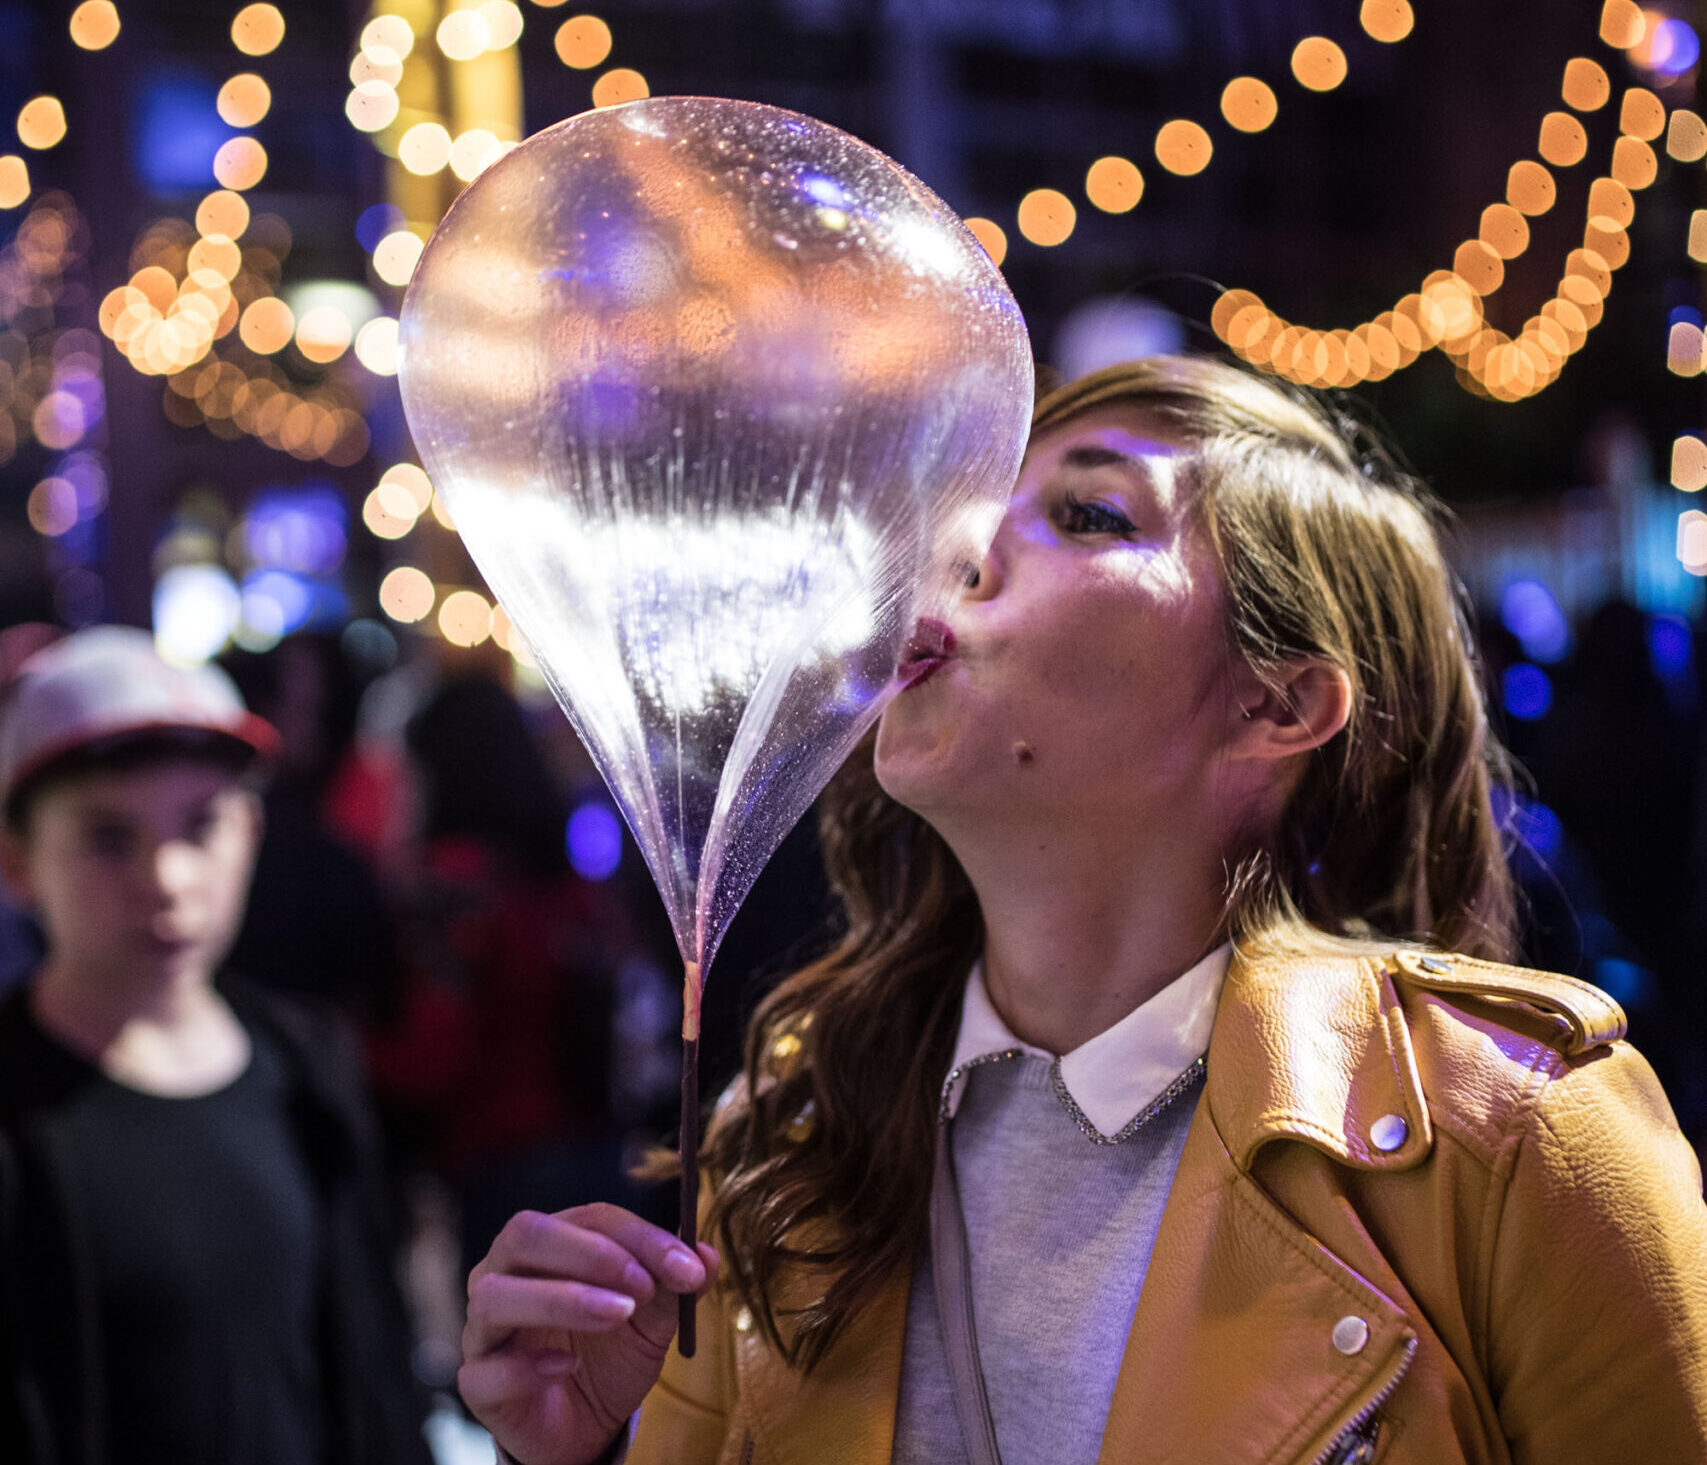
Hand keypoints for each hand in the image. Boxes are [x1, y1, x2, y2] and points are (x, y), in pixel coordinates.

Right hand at [459, 1203, 719, 1464]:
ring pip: (496, 1297)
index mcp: (549, 1243)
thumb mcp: (654, 1317)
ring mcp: (483, 1328)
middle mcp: (504, 1273)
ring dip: (563, 1298)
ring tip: (618, 1314)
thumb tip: (708, 1255)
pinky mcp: (478, 1383)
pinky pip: (484, 1371)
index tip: (687, 1267)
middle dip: (589, 1252)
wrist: (586, 1424)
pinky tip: (567, 1366)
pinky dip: (527, 1366)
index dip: (640, 1237)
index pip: (589, 1217)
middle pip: (525, 1235)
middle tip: (642, 1284)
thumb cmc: (610, 1352)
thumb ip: (677, 1283)